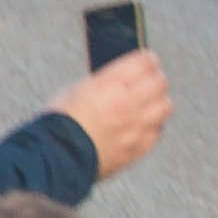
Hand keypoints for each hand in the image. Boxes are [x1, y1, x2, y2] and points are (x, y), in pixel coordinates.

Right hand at [51, 50, 170, 176]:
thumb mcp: (75, 89)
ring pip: (165, 107)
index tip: (148, 60)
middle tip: (150, 81)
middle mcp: (126, 105)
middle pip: (160, 83)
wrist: (53, 158)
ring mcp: (134, 128)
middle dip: (155, 79)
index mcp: (108, 85)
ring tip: (148, 104)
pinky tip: (141, 126)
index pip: (145, 62)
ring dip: (158, 103)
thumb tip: (120, 78)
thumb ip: (103, 82)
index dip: (148, 59)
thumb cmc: (58, 122)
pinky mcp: (136, 149)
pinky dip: (151, 127)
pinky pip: (156, 132)